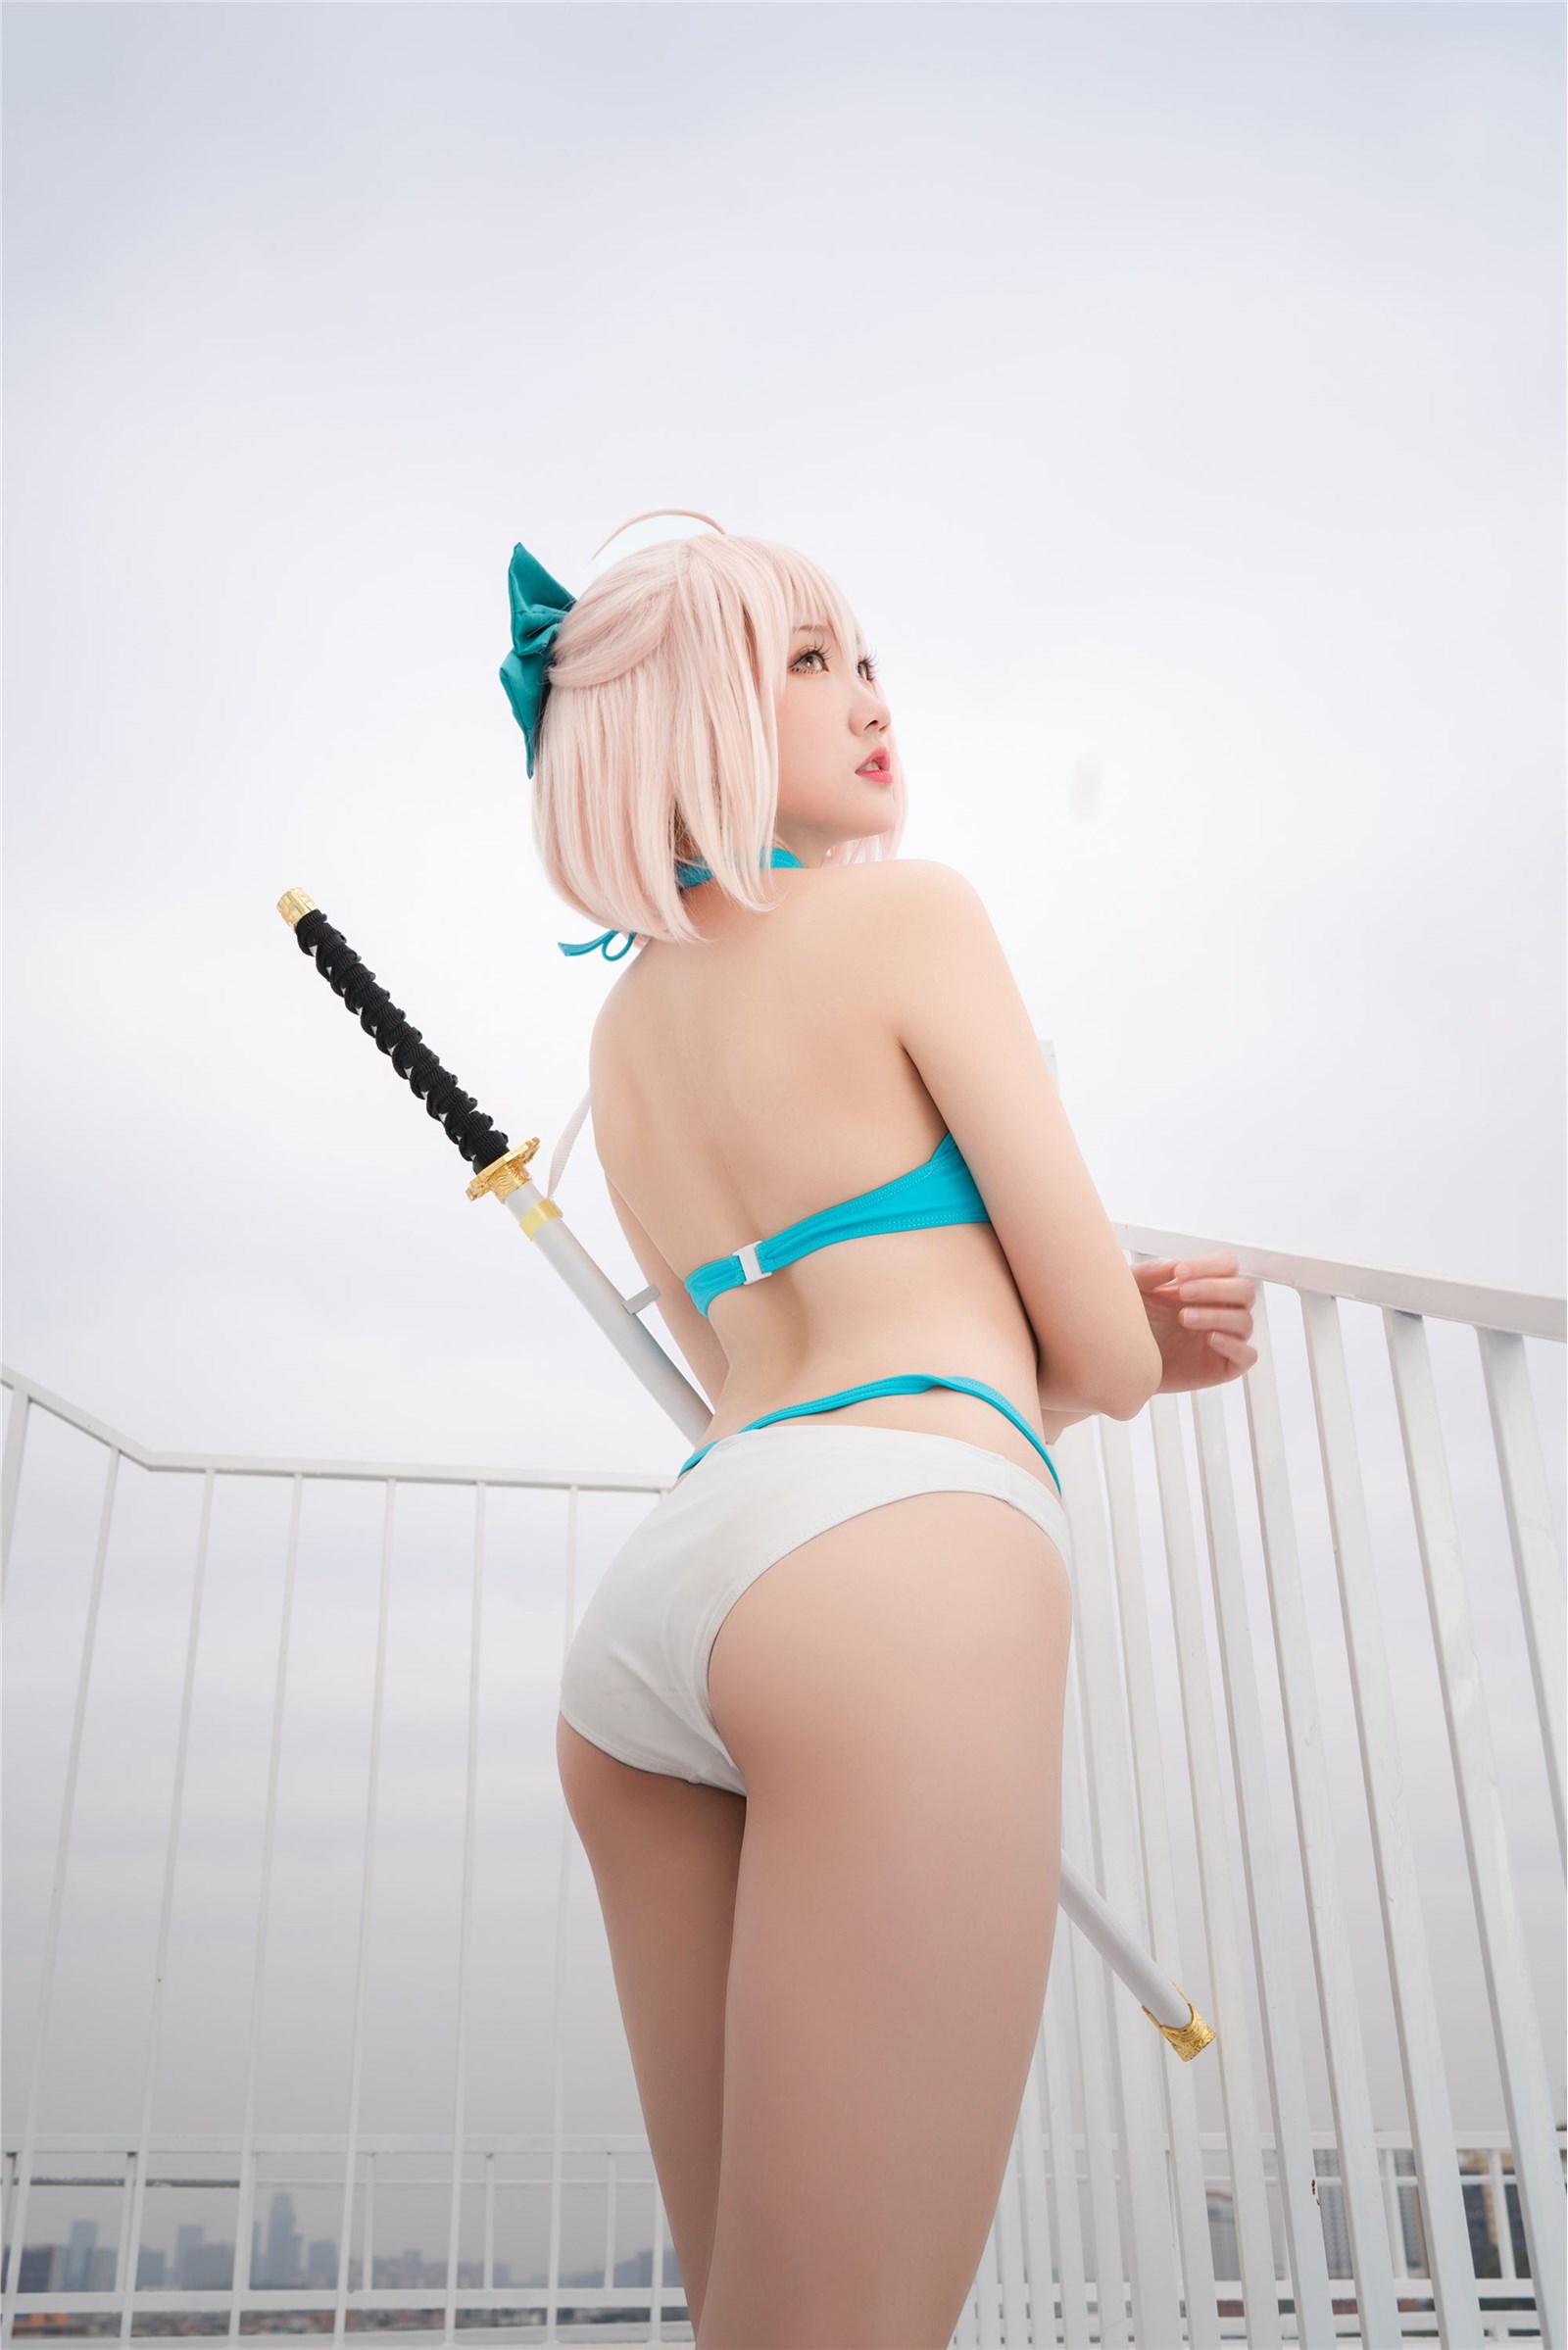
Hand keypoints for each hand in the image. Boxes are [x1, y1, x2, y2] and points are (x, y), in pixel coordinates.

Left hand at [1132, 1252, 1258, 1392]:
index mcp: (1204, 1286)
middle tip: (1182, 1292)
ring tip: (1183, 1318)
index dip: (1209, 1265)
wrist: (1120, 1363)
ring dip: (1217, 1315)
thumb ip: (1150, 1273)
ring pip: (1245, 1321)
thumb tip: (1175, 1265)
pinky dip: (1235, 1346)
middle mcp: (1220, 1310)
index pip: (1228, 1265)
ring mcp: (1224, 1338)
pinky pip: (1248, 1356)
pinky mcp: (1224, 1366)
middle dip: (1215, 1288)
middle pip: (1245, 1290)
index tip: (1179, 1272)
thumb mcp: (1131, 1291)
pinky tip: (1210, 1339)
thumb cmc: (1128, 1322)